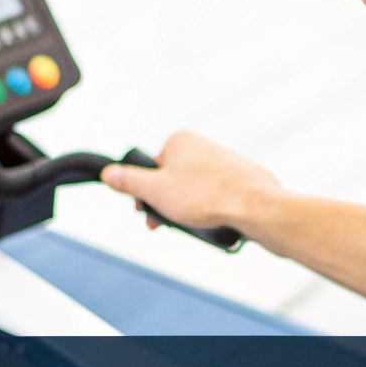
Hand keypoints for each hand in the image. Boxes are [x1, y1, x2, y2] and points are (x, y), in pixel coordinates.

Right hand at [99, 131, 281, 232]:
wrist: (257, 207)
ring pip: (194, 191)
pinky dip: (211, 212)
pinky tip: (214, 223)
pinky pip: (216, 198)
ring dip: (188, 211)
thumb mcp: (155, 191)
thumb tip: (108, 172)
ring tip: (196, 225)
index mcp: (181, 141)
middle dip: (167, 205)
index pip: (152, 167)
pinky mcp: (241, 180)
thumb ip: (129, 181)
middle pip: (173, 180)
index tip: (148, 211)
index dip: (146, 192)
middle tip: (167, 224)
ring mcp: (224, 163)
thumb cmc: (208, 196)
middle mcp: (203, 147)